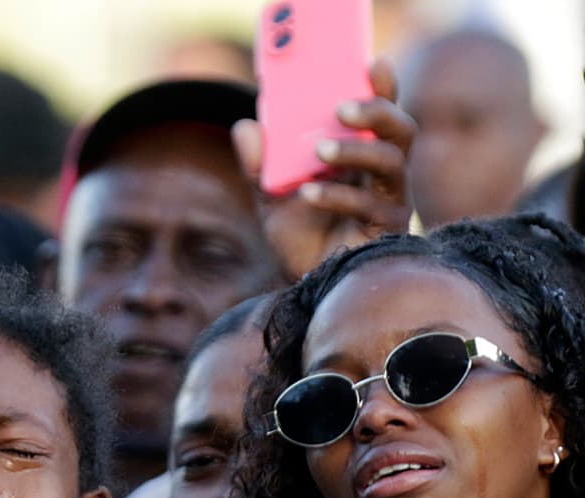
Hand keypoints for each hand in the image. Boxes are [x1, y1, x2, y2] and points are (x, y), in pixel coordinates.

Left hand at [234, 57, 416, 282]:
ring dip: (355, 151)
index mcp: (364, 156)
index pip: (381, 115)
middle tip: (340, 108)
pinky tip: (307, 194)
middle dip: (376, 113)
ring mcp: (392, 202)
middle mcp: (385, 175)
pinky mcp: (387, 232)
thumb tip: (245, 125)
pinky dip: (337, 196)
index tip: (372, 64)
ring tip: (318, 151)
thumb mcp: (271, 194)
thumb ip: (259, 162)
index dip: (383, 89)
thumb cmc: (299, 235)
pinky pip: (371, 205)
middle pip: (401, 131)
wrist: (304, 284)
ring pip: (393, 162)